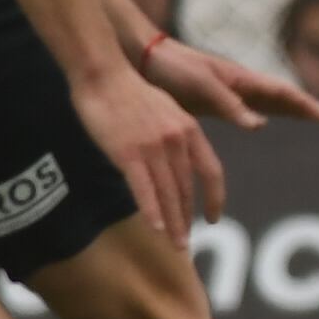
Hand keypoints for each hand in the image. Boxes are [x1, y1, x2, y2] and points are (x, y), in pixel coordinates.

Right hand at [76, 63, 224, 246]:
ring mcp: (153, 147)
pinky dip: (152, 210)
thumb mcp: (165, 111)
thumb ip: (174, 137)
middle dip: (187, 218)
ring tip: (177, 244)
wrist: (103, 74)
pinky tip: (156, 228)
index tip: (214, 218)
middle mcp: (177, 140)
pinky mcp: (128, 153)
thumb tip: (174, 162)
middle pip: (187, 188)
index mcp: (189, 130)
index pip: (212, 171)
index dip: (215, 197)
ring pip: (168, 193)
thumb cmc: (129, 92)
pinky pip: (143, 188)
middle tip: (187, 243)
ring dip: (173, 222)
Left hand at [140, 37, 318, 128]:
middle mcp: (237, 83)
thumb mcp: (202, 86)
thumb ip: (231, 105)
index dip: (303, 103)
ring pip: (264, 101)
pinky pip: (243, 108)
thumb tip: (261, 125)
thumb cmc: (171, 68)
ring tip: (307, 116)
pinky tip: (259, 122)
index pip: (280, 92)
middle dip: (302, 104)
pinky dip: (259, 114)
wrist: (140, 59)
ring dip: (286, 108)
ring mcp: (224, 91)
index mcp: (239, 78)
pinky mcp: (208, 100)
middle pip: (278, 95)